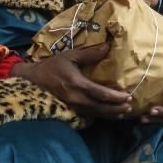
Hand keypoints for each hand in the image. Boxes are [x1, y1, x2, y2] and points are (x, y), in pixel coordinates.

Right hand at [11, 44, 133, 118]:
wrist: (31, 81)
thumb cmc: (51, 66)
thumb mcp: (69, 56)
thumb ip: (89, 53)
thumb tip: (107, 46)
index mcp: (77, 84)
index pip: (101, 93)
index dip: (116, 97)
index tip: (129, 96)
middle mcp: (76, 98)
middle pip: (101, 107)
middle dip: (117, 109)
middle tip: (130, 107)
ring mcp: (73, 107)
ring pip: (96, 114)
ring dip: (111, 114)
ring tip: (123, 113)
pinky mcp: (70, 110)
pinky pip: (89, 116)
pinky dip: (100, 116)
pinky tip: (108, 115)